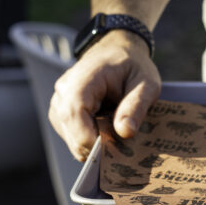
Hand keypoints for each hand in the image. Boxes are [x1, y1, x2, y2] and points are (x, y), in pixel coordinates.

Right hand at [49, 31, 161, 160]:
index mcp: (84, 77)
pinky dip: (89, 140)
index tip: (111, 150)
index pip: (74, 111)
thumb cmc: (133, 67)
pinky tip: (106, 131)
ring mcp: (59, 102)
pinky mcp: (61, 113)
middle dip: (96, 145)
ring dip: (94, 143)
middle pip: (71, 129)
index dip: (88, 136)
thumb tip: (125, 132)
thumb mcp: (146, 84)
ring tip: (116, 133)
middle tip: (122, 147)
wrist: (118, 53)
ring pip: (70, 137)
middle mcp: (64, 89)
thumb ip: (136, 106)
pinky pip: (72, 135)